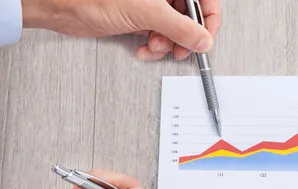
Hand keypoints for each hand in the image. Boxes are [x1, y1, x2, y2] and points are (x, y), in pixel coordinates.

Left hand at [21, 0, 221, 60]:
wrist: (63, 7)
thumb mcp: (146, 12)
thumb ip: (180, 27)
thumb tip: (203, 39)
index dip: (209, 19)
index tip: (205, 37)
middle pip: (190, 14)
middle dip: (184, 36)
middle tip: (181, 49)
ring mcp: (151, 3)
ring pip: (174, 27)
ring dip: (167, 44)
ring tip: (155, 47)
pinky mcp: (140, 16)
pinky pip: (160, 33)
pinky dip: (155, 45)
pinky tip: (146, 48)